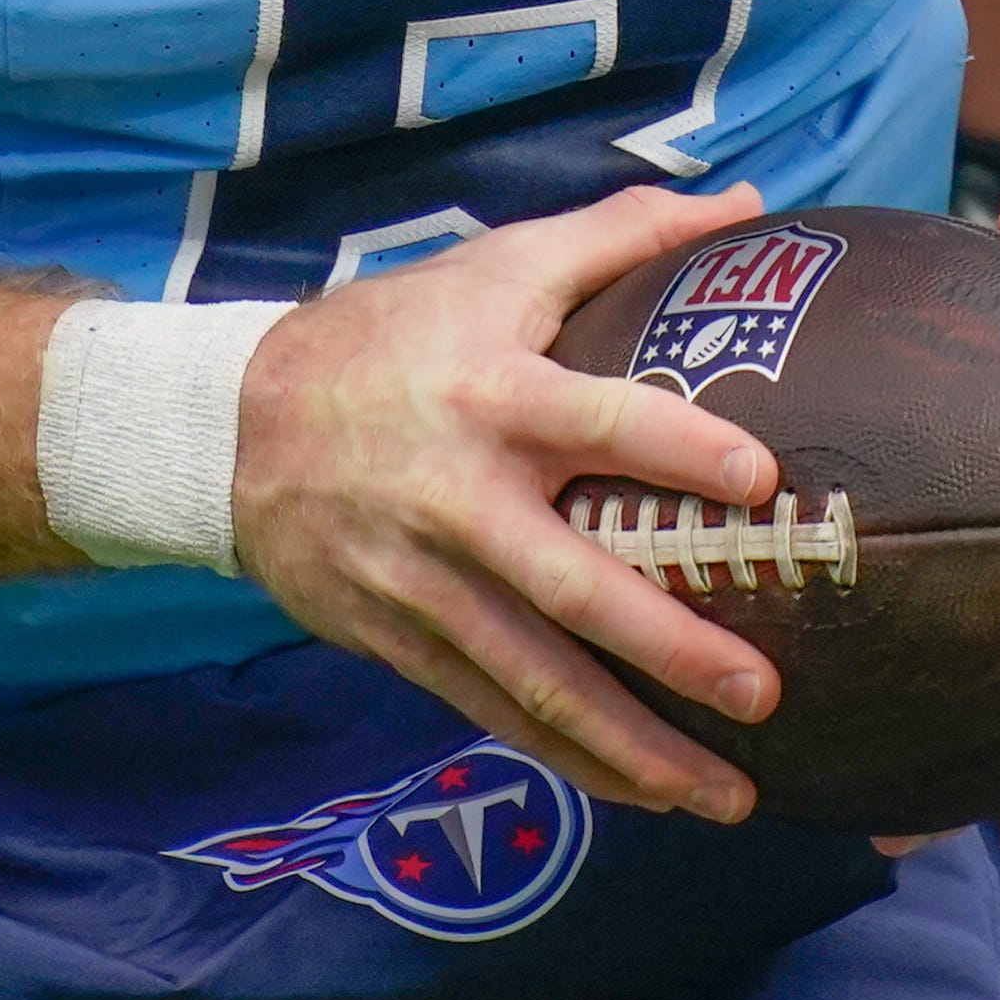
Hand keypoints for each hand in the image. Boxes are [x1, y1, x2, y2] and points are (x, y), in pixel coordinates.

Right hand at [232, 181, 792, 822]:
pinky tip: (643, 792)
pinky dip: (569, 759)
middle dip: (670, 649)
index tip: (761, 480)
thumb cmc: (393, 337)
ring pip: (537, 680)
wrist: (234, 428)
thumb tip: (750, 204)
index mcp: (493, 395)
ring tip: (727, 794)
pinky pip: (494, 712)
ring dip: (633, 745)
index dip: (677, 448)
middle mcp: (461, 499)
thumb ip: (623, 234)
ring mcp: (427, 584)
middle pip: (574, 587)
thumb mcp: (496, 266)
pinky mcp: (400, 641)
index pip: (597, 420)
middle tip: (765, 690)